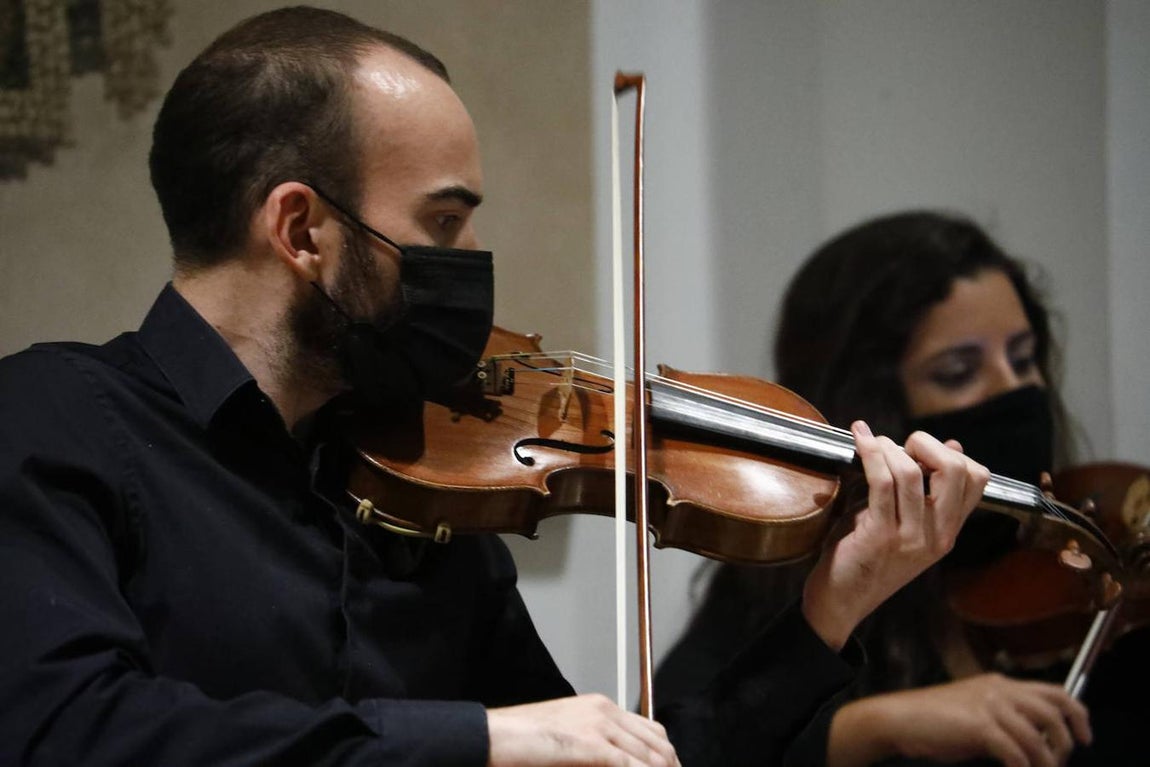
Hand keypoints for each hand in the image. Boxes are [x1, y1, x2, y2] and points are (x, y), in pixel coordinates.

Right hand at [487, 693, 679, 765]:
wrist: (493, 737)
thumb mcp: (566, 739)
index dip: (665, 756)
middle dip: (670, 766)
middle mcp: (604, 710)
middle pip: (657, 743)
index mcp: (600, 706)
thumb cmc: (520, 741)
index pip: (651, 730)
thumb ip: (594, 747)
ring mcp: (598, 725)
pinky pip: (629, 765)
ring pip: (650, 756)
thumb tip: (614, 761)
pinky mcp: (591, 744)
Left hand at [802, 422, 989, 648]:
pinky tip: (860, 439)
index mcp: (948, 531)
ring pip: (912, 472)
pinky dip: (870, 452)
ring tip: (872, 442)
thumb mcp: (904, 521)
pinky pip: (881, 482)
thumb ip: (926, 488)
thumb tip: (952, 445)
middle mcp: (938, 535)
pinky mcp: (881, 535)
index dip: (952, 453)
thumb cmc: (867, 554)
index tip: (921, 450)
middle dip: (926, 444)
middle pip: (956, 470)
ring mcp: (912, 538)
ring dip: (889, 447)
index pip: (978, 480)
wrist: (841, 600)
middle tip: (900, 444)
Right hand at [827, 673, 1091, 766]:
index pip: (1055, 692)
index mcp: (999, 684)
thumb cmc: (932, 721)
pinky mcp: (978, 726)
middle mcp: (999, 689)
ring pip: (1038, 738)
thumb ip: (1004, 720)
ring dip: (1045, 764)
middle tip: (1057, 763)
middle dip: (1065, 743)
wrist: (898, 719)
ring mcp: (989, 706)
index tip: (1084, 739)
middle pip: (1055, 712)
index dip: (1078, 716)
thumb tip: (1034, 743)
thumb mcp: (974, 713)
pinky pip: (1016, 753)